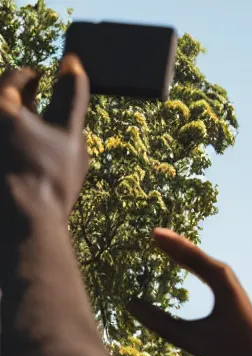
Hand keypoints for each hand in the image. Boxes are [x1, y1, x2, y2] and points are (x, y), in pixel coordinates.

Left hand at [0, 55, 89, 220]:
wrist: (24, 223)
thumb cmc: (50, 177)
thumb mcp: (70, 133)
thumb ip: (72, 95)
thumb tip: (72, 62)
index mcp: (1, 104)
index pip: (14, 76)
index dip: (32, 76)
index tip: (42, 80)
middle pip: (1, 99)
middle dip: (17, 99)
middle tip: (34, 102)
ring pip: (4, 124)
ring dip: (14, 122)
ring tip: (30, 131)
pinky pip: (3, 145)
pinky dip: (10, 142)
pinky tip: (23, 156)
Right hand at [127, 228, 251, 355]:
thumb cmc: (228, 348)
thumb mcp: (191, 338)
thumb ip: (160, 323)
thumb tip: (130, 303)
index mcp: (221, 281)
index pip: (191, 256)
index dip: (171, 244)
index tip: (152, 232)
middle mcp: (224, 275)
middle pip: (193, 252)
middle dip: (172, 241)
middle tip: (148, 231)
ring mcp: (225, 279)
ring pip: (197, 257)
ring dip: (177, 247)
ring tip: (155, 238)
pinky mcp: (223, 286)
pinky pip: (200, 266)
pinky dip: (184, 259)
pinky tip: (172, 257)